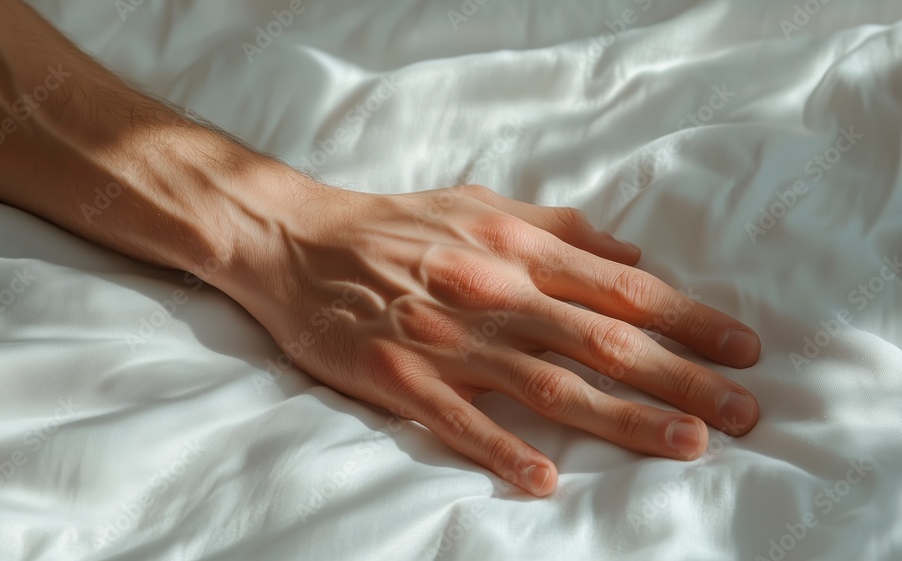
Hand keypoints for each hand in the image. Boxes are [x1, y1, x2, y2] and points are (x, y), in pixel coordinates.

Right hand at [221, 182, 760, 496]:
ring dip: (621, 419)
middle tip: (744, 411)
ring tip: (685, 445)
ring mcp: (446, 338)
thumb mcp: (479, 204)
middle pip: (602, 340)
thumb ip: (558, 227)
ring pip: (547, 384)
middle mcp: (492, 292)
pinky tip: (545, 479)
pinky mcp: (398, 376)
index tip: (742, 348)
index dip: (687, 318)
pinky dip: (502, 447)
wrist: (297, 242)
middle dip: (681, 377)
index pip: (620, 287)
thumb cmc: (395, 224)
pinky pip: (457, 418)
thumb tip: (630, 252)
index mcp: (515, 248)